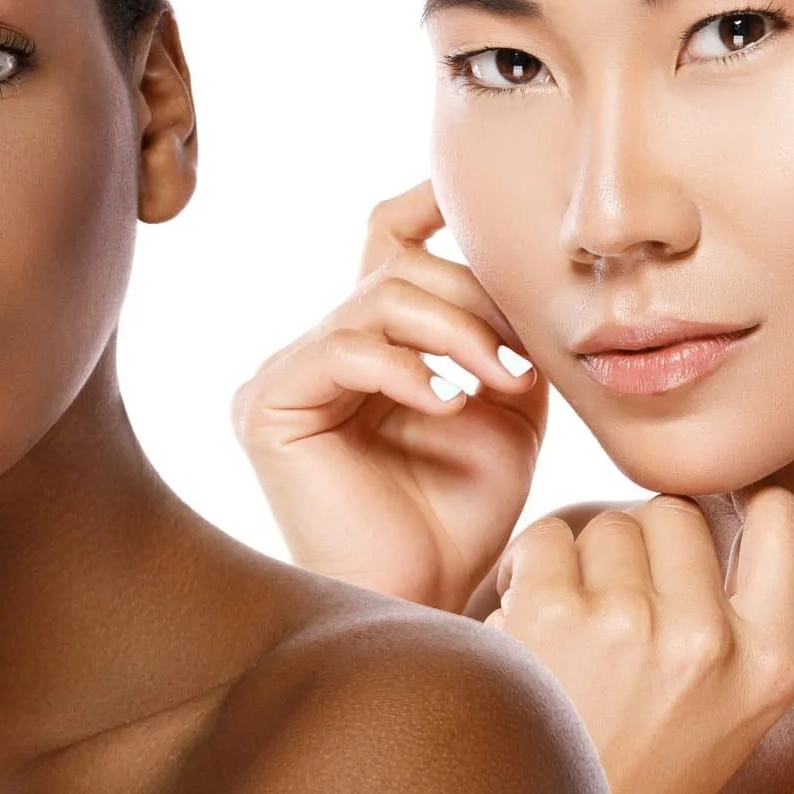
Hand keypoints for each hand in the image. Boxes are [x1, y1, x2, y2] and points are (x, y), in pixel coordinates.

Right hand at [232, 181, 546, 609]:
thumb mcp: (505, 412)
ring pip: (374, 300)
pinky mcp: (269, 406)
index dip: (426, 205)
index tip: (478, 194)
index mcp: (367, 345)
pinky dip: (405, 369)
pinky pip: (342, 349)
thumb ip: (504, 339)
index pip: (384, 243)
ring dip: (454, 332)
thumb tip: (524, 275)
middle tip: (524, 357)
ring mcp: (285, 375)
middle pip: (395, 267)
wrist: (424, 599)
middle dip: (473, 298)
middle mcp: (316, 351)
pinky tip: (447, 407)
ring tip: (502, 383)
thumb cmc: (458, 520)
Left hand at [487, 491, 793, 793]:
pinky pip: (545, 538)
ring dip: (583, 560)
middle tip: (619, 598)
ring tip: (576, 623)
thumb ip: (741, 618)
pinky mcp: (554, 612)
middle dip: (642, 543)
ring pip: (606, 524)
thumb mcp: (732, 709)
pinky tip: (532, 616)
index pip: (786, 520)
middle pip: (674, 513)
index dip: (741, 502)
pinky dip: (531, 568)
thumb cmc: (641, 763)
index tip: (710, 517)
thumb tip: (721, 502)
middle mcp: (707, 641)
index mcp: (769, 664)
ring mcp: (630, 623)